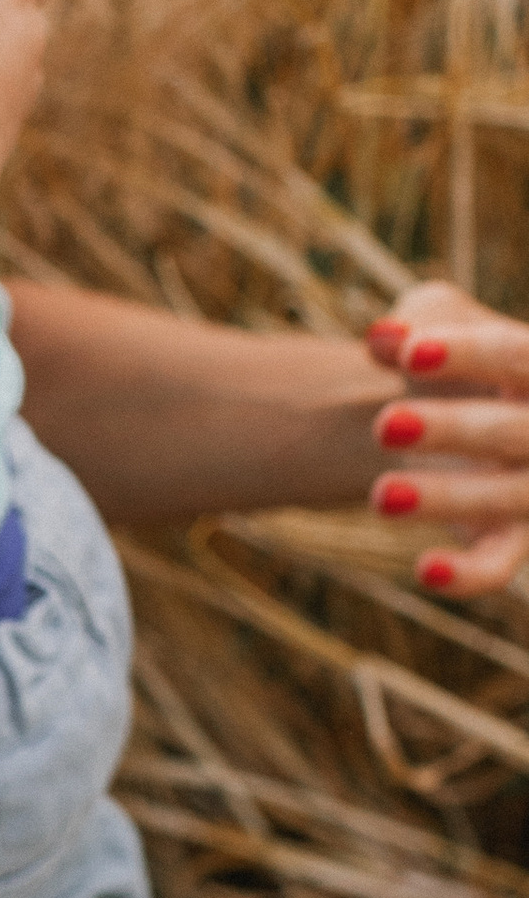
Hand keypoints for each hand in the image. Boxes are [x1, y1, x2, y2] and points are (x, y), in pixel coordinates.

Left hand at [364, 279, 528, 593]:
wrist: (446, 413)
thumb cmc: (447, 356)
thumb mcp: (435, 322)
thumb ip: (417, 324)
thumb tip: (383, 340)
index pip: (517, 355)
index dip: (467, 354)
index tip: (405, 355)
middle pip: (514, 432)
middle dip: (453, 430)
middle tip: (384, 426)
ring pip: (507, 499)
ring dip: (448, 498)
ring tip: (381, 496)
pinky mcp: (511, 540)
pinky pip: (499, 565)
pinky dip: (468, 574)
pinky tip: (425, 570)